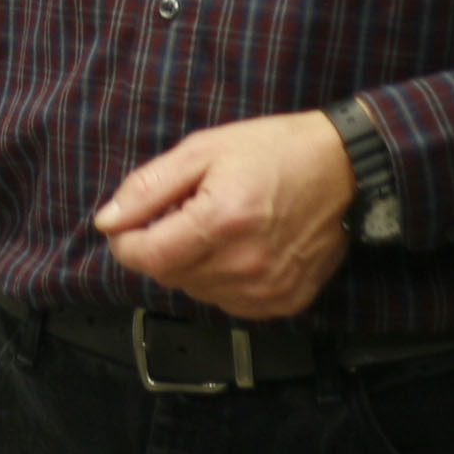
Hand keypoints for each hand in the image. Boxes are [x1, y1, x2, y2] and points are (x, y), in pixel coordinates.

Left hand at [92, 110, 352, 318]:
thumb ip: (149, 188)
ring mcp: (267, 290)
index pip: (148, 257)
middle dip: (162, 247)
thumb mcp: (203, 150)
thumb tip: (106, 221)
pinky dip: (222, 280)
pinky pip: (229, 303)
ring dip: (192, 265)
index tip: (127, 225)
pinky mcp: (284, 302)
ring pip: (197, 292)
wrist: (346, 169)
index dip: (127, 243)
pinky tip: (238, 249)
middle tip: (184, 212)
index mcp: (220, 222)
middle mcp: (243, 265)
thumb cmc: (274, 150)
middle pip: (170, 276)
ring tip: (216, 227)